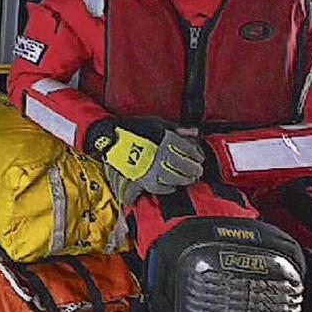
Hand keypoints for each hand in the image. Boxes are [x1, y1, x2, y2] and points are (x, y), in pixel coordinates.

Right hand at [86, 117, 204, 204]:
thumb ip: (177, 128)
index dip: (197, 155)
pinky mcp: (141, 177)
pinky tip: (172, 187)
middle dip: (194, 170)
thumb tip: (194, 132)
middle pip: (185, 167)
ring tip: (188, 180)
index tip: (199, 157)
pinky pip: (158, 187)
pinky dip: (167, 189)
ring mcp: (151, 168)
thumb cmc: (133, 128)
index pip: (189, 151)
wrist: (111, 137)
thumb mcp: (157, 122)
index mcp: (166, 140)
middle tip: (198, 171)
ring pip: (174, 178)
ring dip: (183, 180)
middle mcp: (161, 155)